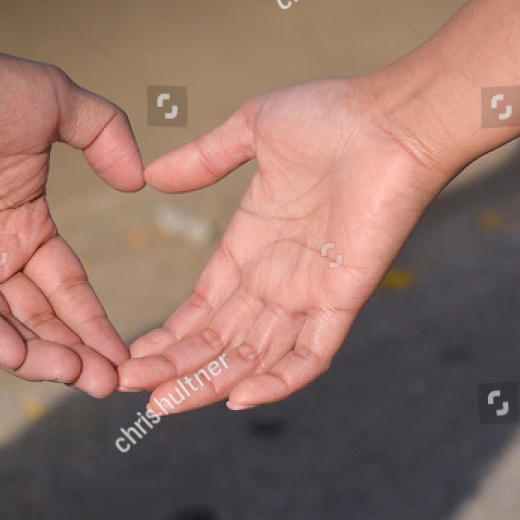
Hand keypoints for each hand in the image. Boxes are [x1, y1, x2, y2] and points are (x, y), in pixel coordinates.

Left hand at [0, 41, 144, 396]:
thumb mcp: (54, 99)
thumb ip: (104, 132)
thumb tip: (137, 181)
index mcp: (24, 224)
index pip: (67, 286)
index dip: (95, 322)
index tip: (125, 355)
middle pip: (41, 316)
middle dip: (78, 353)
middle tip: (111, 386)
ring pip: (3, 322)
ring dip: (42, 354)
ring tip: (80, 378)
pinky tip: (22, 360)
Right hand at [118, 75, 451, 411]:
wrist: (394, 118)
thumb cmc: (335, 115)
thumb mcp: (254, 129)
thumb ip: (204, 158)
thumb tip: (152, 174)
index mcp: (252, 244)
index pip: (204, 306)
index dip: (169, 334)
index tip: (129, 354)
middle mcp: (278, 277)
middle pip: (219, 340)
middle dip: (174, 366)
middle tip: (125, 388)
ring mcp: (310, 291)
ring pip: (253, 356)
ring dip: (208, 381)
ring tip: (163, 404)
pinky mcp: (342, 297)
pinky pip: (312, 355)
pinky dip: (279, 381)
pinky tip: (237, 399)